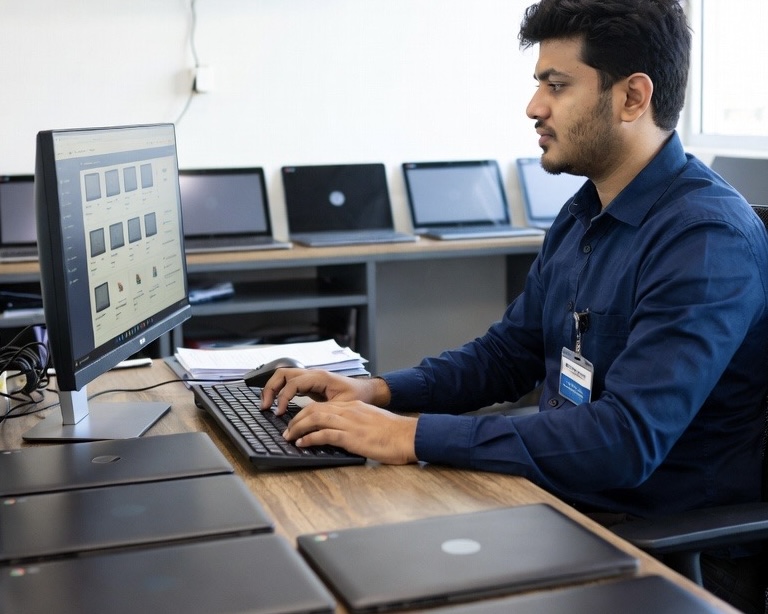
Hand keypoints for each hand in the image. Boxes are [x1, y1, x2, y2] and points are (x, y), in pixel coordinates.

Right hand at [260, 368, 390, 414]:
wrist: (368, 391)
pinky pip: (290, 383)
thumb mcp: (342, 406)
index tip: (279, 412)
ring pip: (284, 376)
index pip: (293, 382)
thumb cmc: (358, 396)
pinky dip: (280, 391)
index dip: (283, 397)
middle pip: (283, 373)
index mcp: (320, 377)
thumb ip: (324, 412)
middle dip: (271, 388)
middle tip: (265, 406)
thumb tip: (306, 421)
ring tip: (266, 405)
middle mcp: (313, 374)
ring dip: (273, 388)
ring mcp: (310, 378)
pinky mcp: (310, 384)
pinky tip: (278, 405)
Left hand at [283, 399, 417, 464]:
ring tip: (289, 437)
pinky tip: (302, 444)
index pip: (323, 405)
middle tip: (287, 430)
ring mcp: (350, 422)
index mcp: (354, 406)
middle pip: (315, 409)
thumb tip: (344, 432)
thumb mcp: (372, 422)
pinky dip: (309, 438)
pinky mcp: (351, 436)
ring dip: (298, 427)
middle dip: (297, 419)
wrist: (409, 436)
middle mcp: (349, 411)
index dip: (306, 413)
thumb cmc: (394, 434)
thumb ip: (357, 423)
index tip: (297, 421)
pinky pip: (324, 435)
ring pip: (315, 419)